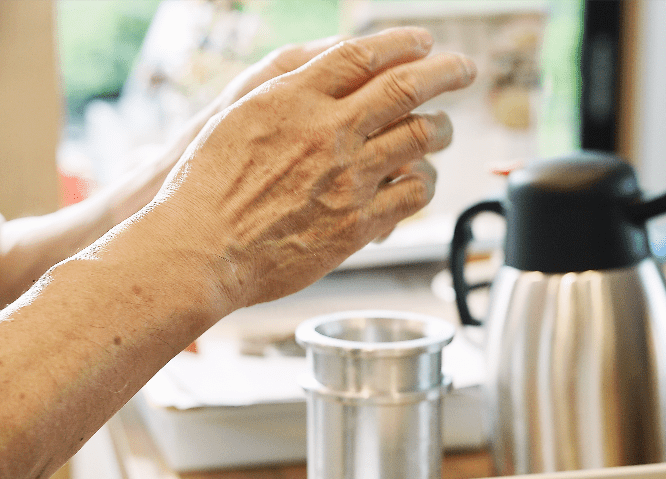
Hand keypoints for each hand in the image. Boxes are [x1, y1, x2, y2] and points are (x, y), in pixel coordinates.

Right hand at [148, 27, 476, 311]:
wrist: (201, 251)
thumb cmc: (207, 187)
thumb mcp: (239, 116)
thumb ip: (290, 89)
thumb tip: (333, 65)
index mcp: (294, 98)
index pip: (363, 53)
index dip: (403, 42)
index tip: (422, 42)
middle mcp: (328, 132)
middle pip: (407, 86)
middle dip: (447, 71)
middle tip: (464, 68)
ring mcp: (348, 178)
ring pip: (422, 138)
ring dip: (441, 128)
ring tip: (443, 128)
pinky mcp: (358, 223)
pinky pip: (414, 193)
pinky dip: (425, 181)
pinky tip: (420, 179)